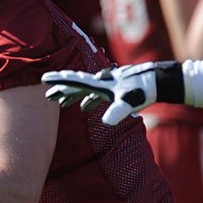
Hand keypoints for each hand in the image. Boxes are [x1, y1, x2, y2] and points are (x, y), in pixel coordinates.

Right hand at [41, 62, 157, 125]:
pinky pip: (95, 94)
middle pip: (75, 85)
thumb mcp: (129, 102)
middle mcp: (100, 82)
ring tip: (60, 104)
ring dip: (72, 96)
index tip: (43, 79)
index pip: (74, 81)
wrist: (158, 81)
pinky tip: (85, 108)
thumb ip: (117, 111)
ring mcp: (107, 85)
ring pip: (84, 90)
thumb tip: (106, 122)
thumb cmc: (143, 91)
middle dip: (61, 91)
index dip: (58, 81)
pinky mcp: (114, 90)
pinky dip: (87, 100)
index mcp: (99, 84)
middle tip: (47, 96)